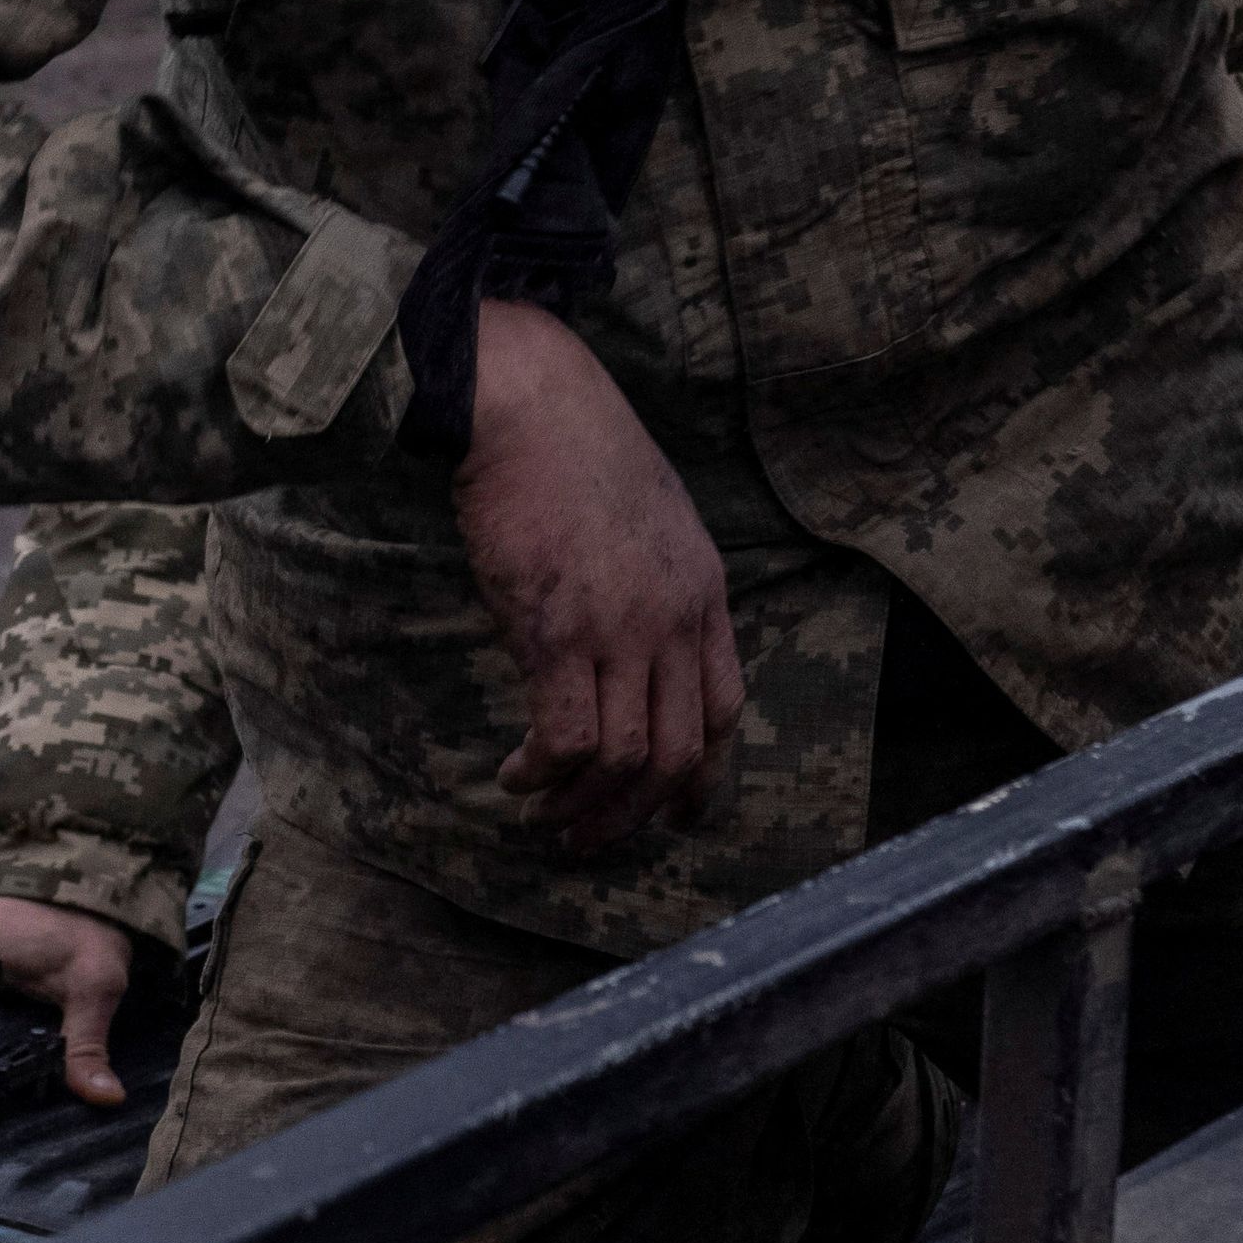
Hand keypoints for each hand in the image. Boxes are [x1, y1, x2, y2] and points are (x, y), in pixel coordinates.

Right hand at [455, 295, 741, 851]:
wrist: (531, 404)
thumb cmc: (574, 448)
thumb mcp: (649, 516)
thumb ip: (653, 582)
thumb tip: (625, 640)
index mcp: (704, 592)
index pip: (726, 707)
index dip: (705, 774)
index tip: (676, 812)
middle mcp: (676, 619)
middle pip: (682, 750)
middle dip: (638, 812)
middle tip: (592, 837)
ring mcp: (623, 629)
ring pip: (627, 759)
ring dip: (584, 805)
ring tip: (546, 815)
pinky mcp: (560, 633)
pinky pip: (567, 739)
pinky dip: (543, 774)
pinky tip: (515, 775)